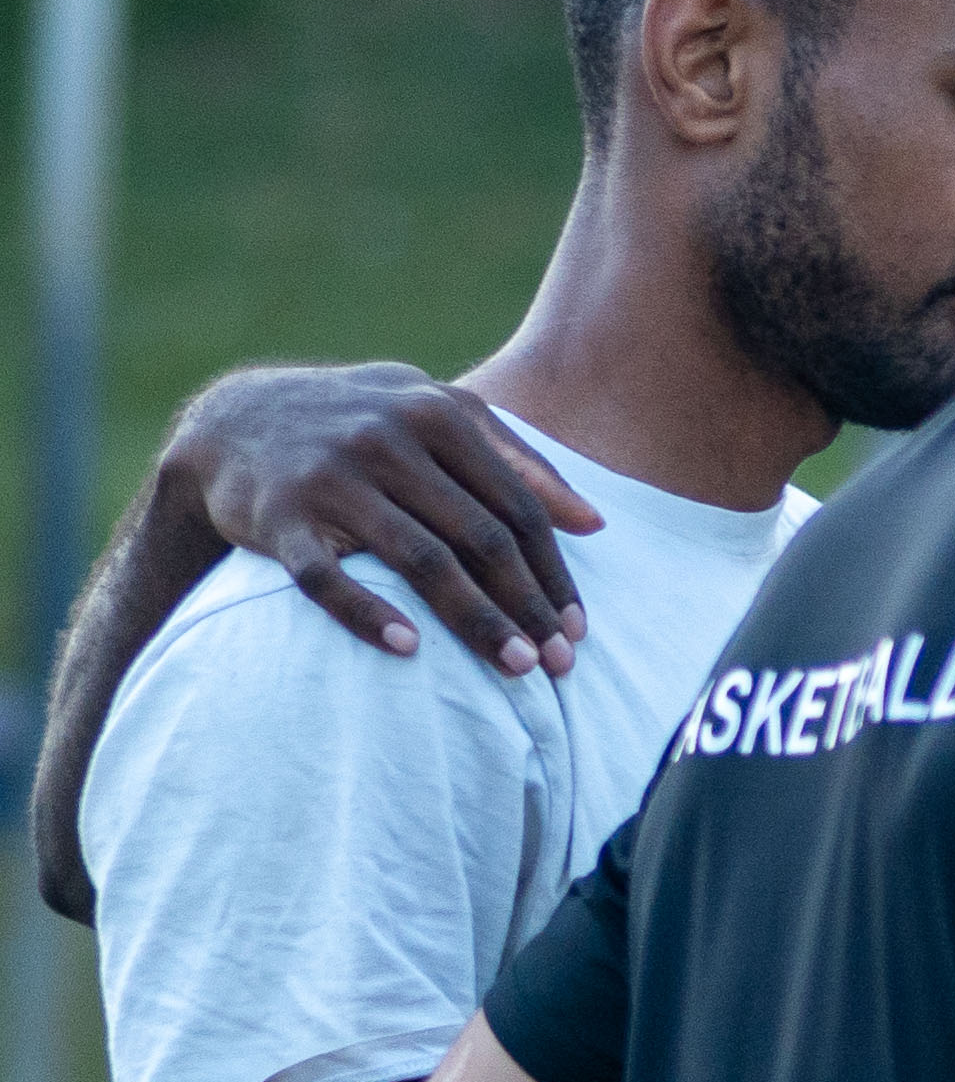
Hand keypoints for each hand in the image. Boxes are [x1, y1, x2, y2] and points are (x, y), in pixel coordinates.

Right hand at [182, 364, 598, 679]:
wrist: (233, 420)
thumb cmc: (362, 423)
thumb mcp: (437, 415)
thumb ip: (516, 459)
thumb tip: (594, 522)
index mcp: (439, 414)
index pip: (516, 506)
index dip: (553, 571)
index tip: (579, 627)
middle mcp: (389, 439)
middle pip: (479, 536)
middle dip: (526, 604)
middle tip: (560, 661)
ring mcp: (332, 477)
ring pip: (420, 558)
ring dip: (475, 618)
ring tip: (514, 667)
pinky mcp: (279, 515)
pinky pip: (327, 576)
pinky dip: (369, 614)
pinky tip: (410, 650)